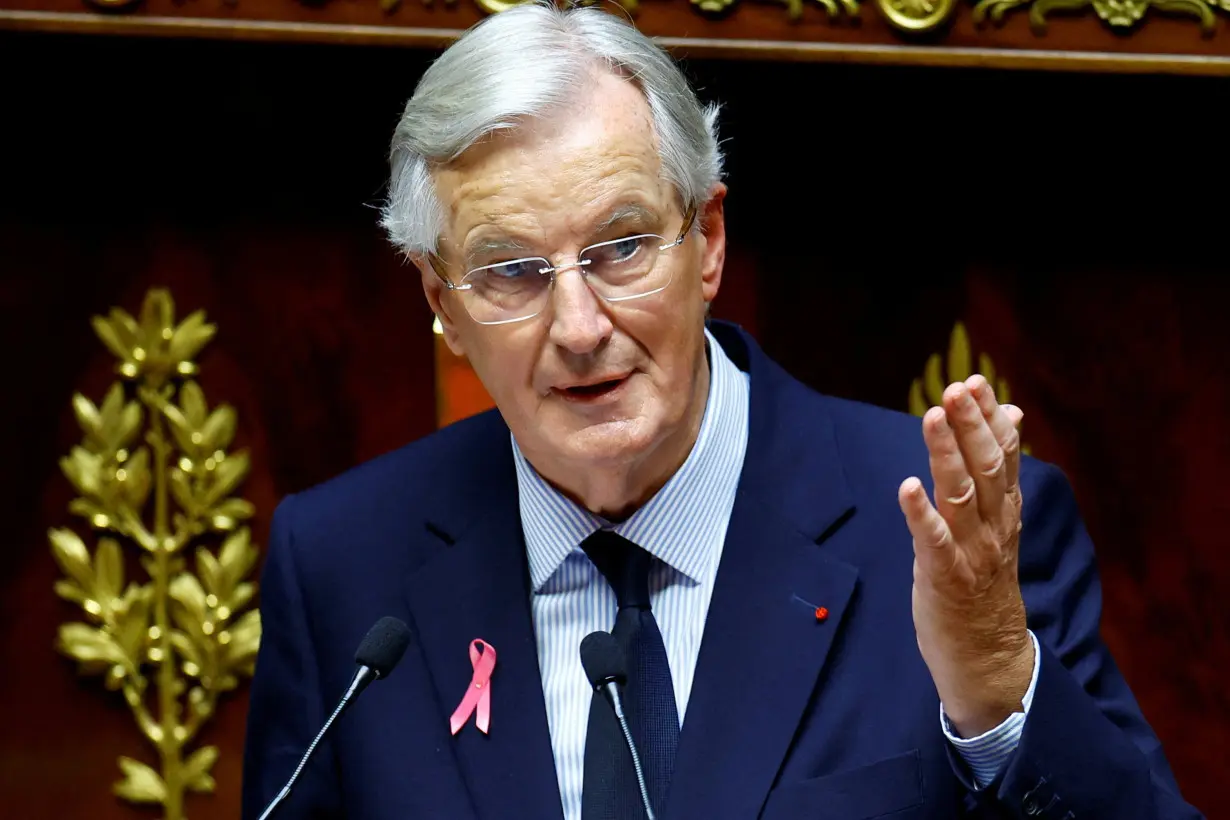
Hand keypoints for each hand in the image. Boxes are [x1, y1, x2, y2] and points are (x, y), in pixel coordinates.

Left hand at [898, 375, 1034, 737]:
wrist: (988, 655)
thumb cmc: (984, 582)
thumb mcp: (1000, 521)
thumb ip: (1001, 470)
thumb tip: (1011, 413)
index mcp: (1005, 511)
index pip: (1004, 454)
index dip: (990, 418)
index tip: (976, 382)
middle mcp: (993, 526)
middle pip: (987, 467)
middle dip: (971, 425)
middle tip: (958, 388)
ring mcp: (971, 551)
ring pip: (962, 494)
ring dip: (946, 454)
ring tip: (933, 417)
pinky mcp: (945, 577)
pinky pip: (933, 541)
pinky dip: (920, 513)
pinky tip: (907, 486)